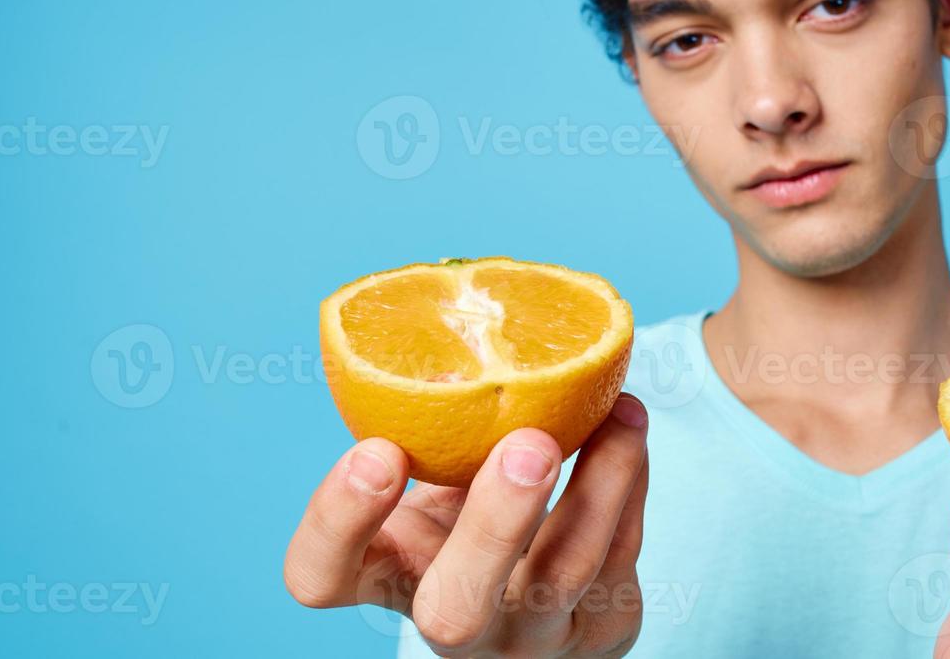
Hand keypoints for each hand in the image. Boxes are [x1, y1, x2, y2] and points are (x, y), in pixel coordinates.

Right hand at [284, 394, 649, 657]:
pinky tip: (628, 425)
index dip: (340, 520)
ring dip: (599, 482)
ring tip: (618, 411)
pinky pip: (621, 553)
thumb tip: (465, 322)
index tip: (378, 448)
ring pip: (567, 574)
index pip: (321, 577)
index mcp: (387, 577)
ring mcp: (532, 637)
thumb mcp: (437, 483)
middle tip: (531, 446)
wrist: (547, 605)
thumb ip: (436, 431)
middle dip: (496, 525)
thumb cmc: (470, 519)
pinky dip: (628, 480)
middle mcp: (456, 625)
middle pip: (456, 609)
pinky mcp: (601, 629)